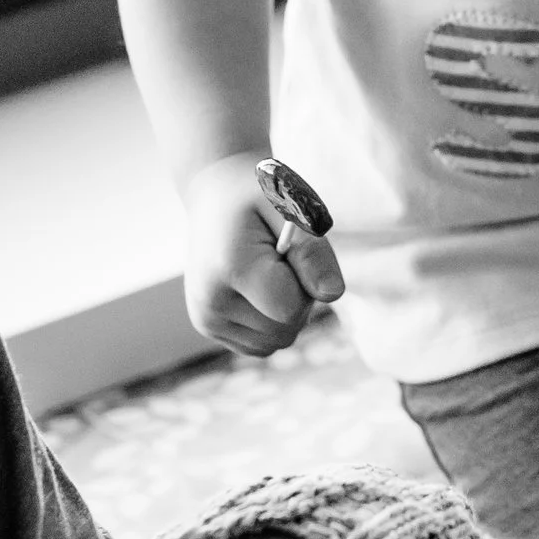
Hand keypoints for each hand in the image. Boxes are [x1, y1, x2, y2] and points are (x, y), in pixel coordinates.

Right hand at [181, 150, 344, 356]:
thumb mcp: (293, 208)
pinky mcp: (207, 326)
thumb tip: (332, 294)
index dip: (305, 282)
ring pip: (276, 341)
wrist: (216, 194)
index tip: (289, 250)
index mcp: (230, 268)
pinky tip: (258, 289)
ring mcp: (206, 318)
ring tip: (268, 272)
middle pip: (285, 330)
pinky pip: (261, 344)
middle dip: (298, 299)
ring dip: (286, 312)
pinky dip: (271, 321)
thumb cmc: (260, 197)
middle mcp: (210, 301)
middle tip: (280, 258)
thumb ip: (313, 251)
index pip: (290, 309)